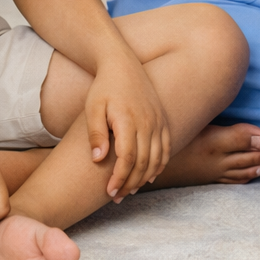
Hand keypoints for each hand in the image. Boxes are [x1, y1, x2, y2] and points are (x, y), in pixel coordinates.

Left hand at [86, 55, 170, 200]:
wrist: (121, 63)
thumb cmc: (103, 87)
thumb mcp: (92, 108)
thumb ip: (95, 133)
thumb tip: (98, 159)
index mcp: (128, 120)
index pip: (127, 159)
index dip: (119, 178)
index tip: (109, 192)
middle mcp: (148, 122)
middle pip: (143, 162)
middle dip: (130, 183)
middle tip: (117, 196)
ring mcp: (158, 120)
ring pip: (157, 158)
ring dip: (145, 177)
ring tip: (130, 189)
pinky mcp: (162, 119)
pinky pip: (166, 147)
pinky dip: (160, 164)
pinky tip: (150, 175)